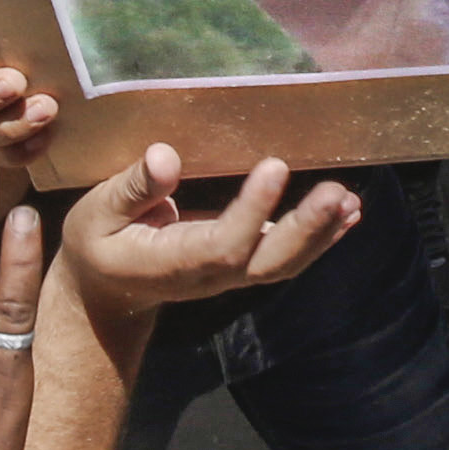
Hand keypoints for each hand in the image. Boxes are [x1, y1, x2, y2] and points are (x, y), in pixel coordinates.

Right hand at [60, 142, 361, 315]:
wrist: (108, 292)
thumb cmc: (98, 243)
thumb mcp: (96, 213)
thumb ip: (131, 188)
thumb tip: (165, 157)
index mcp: (172, 261)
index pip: (222, 243)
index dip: (251, 210)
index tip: (274, 166)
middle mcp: (210, 274)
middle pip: (266, 263)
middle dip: (305, 230)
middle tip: (338, 193)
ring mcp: (229, 275)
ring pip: (282, 264)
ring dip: (321, 234)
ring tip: (352, 201)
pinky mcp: (241, 265)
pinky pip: (285, 257)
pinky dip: (320, 237)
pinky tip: (349, 213)